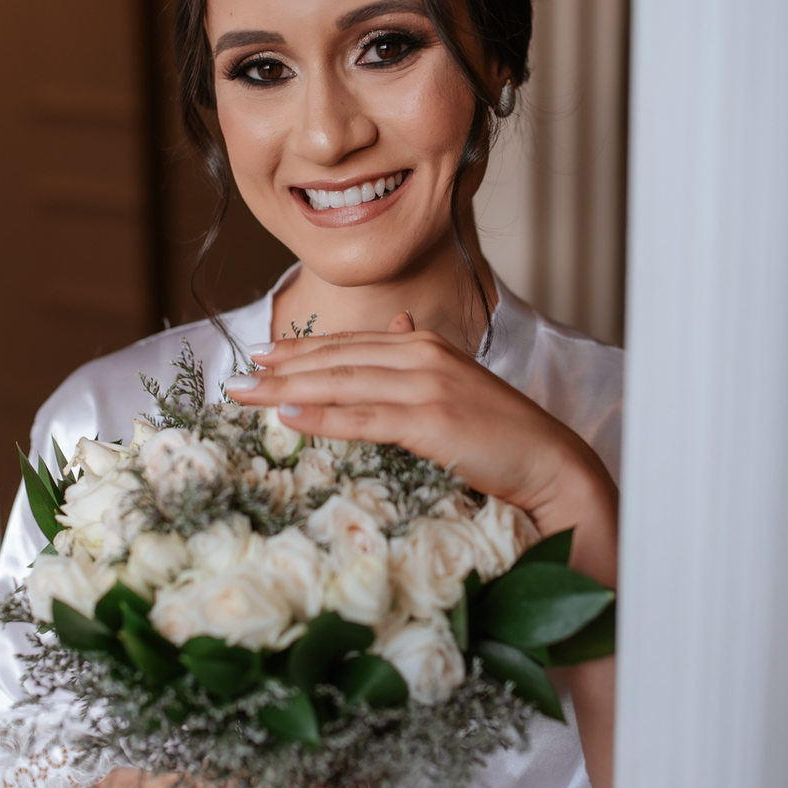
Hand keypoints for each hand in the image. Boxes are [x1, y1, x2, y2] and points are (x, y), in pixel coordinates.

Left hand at [228, 316, 617, 585]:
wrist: (548, 460)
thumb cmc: (501, 432)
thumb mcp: (458, 382)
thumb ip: (421, 355)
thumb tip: (396, 327)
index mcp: (425, 345)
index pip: (349, 344)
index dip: (302, 348)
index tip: (262, 354)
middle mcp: (421, 356)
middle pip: (337, 359)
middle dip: (283, 367)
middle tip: (239, 376)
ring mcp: (426, 387)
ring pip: (342, 384)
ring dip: (289, 389)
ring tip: (249, 395)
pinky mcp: (430, 421)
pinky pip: (364, 418)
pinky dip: (323, 416)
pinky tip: (289, 417)